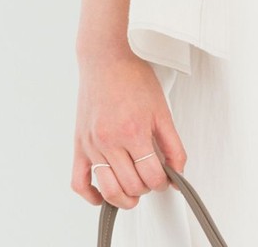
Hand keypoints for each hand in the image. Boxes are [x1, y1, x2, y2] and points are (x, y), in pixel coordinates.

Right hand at [72, 51, 186, 209]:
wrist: (105, 59)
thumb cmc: (132, 77)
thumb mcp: (161, 109)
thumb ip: (173, 143)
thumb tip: (178, 172)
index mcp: (133, 131)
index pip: (151, 177)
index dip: (163, 182)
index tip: (165, 177)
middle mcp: (109, 140)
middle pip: (131, 186)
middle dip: (146, 187)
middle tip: (151, 177)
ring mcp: (91, 144)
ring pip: (107, 189)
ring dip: (123, 199)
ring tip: (133, 192)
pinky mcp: (79, 144)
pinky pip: (79, 182)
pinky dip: (91, 195)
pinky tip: (103, 194)